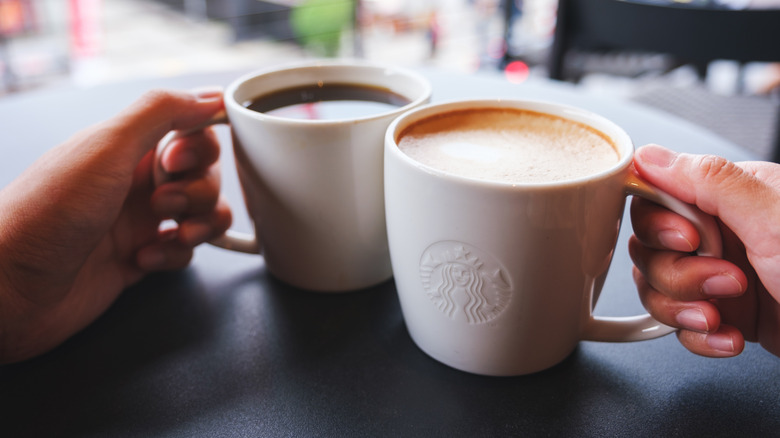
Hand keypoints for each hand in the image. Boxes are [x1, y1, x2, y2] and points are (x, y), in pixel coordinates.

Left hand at [0, 89, 231, 362]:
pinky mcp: (142, 259)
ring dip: (200, 224)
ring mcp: (140, 221)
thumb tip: (210, 96)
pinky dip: (174, 256)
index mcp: (127, 146)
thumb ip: (161, 111)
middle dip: (198, 190)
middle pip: (205, 174)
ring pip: (202, 214)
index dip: (199, 145)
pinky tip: (143, 259)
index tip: (177, 161)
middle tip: (162, 202)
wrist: (11, 285)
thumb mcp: (106, 146)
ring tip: (171, 233)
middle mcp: (136, 180)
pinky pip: (184, 252)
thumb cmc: (47, 213)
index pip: (190, 130)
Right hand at [629, 144, 779, 357]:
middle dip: (677, 273)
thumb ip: (709, 181)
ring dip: (683, 308)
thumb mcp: (776, 219)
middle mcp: (722, 234)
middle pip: (650, 247)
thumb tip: (650, 155)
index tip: (686, 239)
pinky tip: (729, 337)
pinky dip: (698, 337)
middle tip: (722, 280)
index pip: (658, 197)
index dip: (658, 223)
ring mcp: (720, 275)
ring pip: (658, 287)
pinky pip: (681, 324)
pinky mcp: (726, 314)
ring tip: (722, 316)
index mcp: (733, 197)